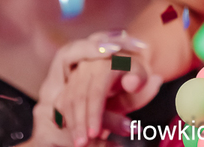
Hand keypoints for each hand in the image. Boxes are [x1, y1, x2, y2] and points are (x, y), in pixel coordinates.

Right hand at [53, 31, 162, 146]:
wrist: (123, 67)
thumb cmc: (133, 75)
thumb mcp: (141, 75)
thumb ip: (138, 80)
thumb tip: (132, 83)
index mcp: (105, 63)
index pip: (96, 91)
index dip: (94, 113)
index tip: (94, 133)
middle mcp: (86, 67)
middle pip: (78, 98)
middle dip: (79, 123)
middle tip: (81, 145)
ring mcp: (75, 76)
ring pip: (67, 102)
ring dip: (72, 124)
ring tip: (78, 144)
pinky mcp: (68, 86)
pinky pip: (62, 104)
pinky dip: (67, 121)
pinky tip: (73, 135)